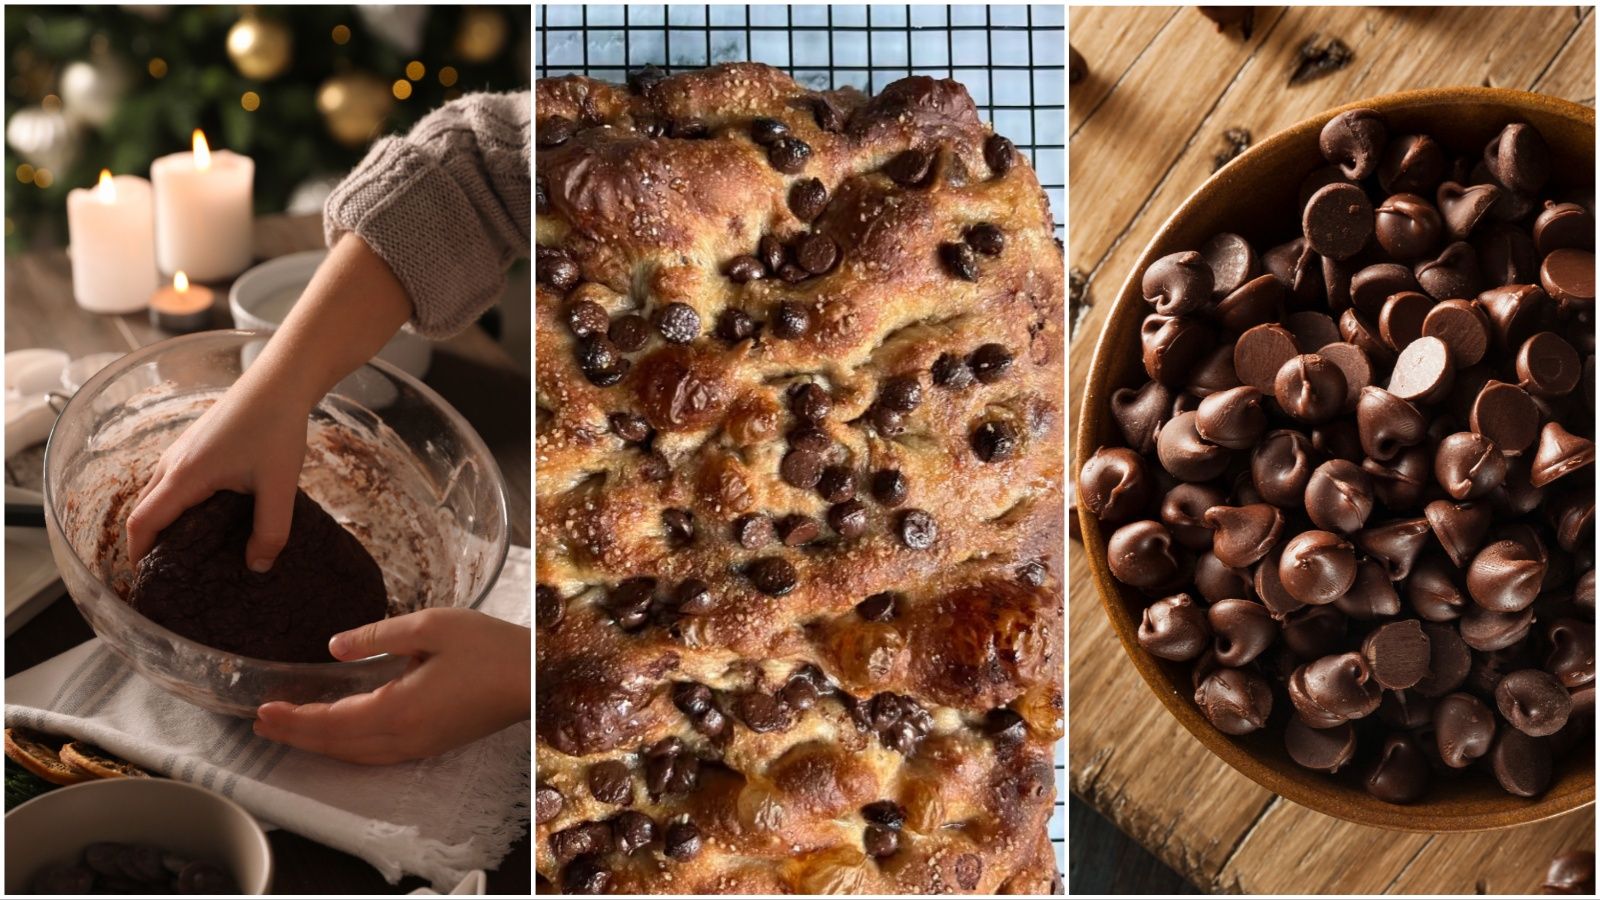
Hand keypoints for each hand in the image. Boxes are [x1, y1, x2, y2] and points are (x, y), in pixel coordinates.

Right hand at [124, 233, 411, 569]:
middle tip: (173, 575)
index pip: (142, 524)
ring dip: (165, 524)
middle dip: (151, 545)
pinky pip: (173, 482)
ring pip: (158, 495)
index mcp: (184, 476)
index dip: (139, 555)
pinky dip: (177, 505)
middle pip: (145, 511)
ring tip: (190, 553)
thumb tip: (257, 567)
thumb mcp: (280, 485)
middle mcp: (172, 463)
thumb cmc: (277, 428)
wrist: (280, 381)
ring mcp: (181, 451)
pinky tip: (207, 518)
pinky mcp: (195, 444)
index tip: (150, 581)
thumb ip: (271, 530)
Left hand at [252, 608, 530, 764]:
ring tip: (289, 730)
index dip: (294, 718)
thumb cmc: (490, 647)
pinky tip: (338, 735)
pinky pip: (376, 754)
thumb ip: (377, 636)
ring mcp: (419, 746)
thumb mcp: (431, 625)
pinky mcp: (432, 744)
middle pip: (337, 746)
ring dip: (319, 744)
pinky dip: (346, 747)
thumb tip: (335, 648)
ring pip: (355, 755)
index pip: (331, 721)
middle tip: (261, 724)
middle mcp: (404, 737)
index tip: (262, 709)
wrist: (536, 677)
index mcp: (399, 709)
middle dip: (296, 735)